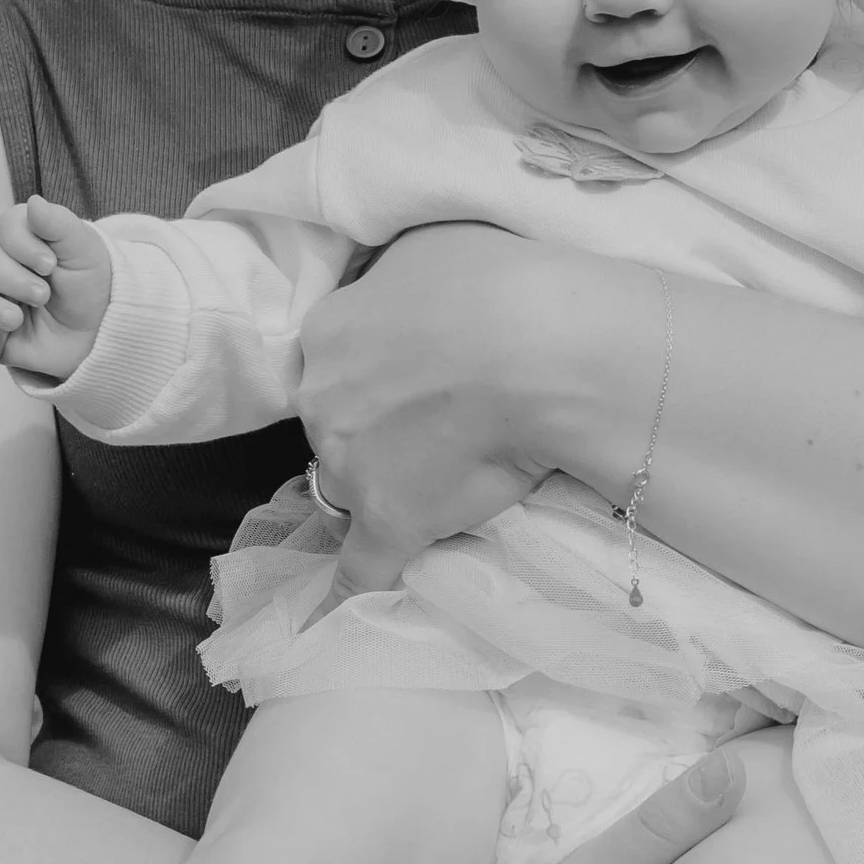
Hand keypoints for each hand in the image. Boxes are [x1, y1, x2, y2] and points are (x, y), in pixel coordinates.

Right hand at [0, 194, 117, 383]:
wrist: (102, 334)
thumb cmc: (91, 286)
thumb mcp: (85, 251)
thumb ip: (58, 224)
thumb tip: (33, 202)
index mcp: (24, 240)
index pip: (5, 228)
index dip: (22, 245)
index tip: (50, 265)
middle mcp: (2, 266)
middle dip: (12, 278)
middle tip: (43, 296)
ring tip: (18, 320)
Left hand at [296, 225, 582, 591]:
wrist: (541, 349)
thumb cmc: (496, 282)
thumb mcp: (430, 244)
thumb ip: (396, 278)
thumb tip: (399, 293)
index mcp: (328, 330)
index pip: (334, 357)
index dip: (375, 366)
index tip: (414, 369)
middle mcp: (322, 399)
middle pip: (337, 421)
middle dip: (377, 422)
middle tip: (441, 416)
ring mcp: (353, 467)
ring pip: (351, 483)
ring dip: (385, 482)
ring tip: (441, 477)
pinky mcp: (391, 522)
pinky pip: (359, 570)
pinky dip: (345, 596)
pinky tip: (332, 619)